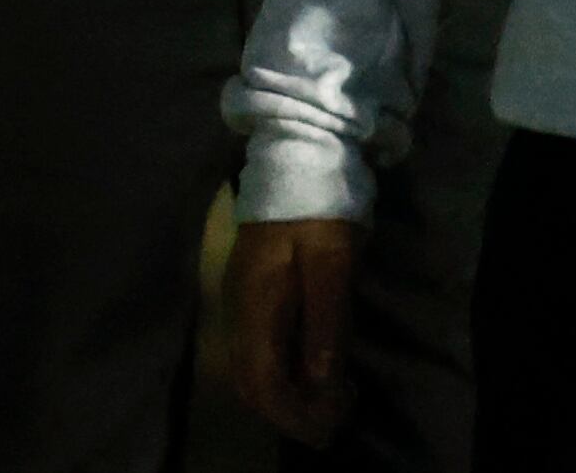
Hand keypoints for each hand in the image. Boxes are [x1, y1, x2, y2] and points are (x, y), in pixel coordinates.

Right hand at [227, 216, 360, 443]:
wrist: (297, 152)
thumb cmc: (318, 203)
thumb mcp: (331, 257)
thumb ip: (325, 317)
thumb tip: (322, 380)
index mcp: (253, 306)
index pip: (259, 381)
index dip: (292, 412)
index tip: (329, 422)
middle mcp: (239, 312)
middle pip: (251, 384)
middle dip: (290, 412)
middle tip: (336, 419)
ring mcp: (243, 303)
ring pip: (254, 371)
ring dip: (288, 395)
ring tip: (332, 401)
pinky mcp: (255, 295)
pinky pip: (262, 351)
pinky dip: (286, 373)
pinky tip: (316, 370)